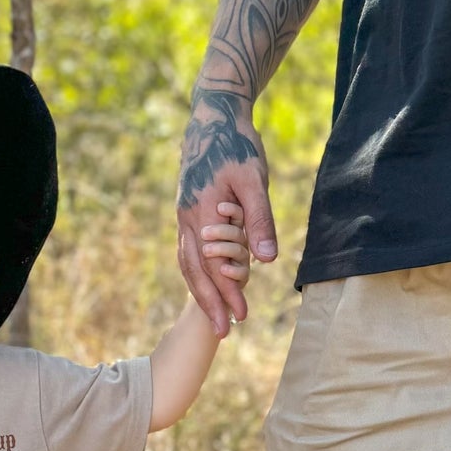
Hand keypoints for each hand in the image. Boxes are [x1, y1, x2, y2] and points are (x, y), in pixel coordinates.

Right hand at [177, 88, 277, 335]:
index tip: (240, 317)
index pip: (215, 264)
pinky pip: (187, 250)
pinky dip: (195, 272)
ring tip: (216, 315)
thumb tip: (266, 259)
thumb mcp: (255, 180)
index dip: (228, 292)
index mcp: (203, 213)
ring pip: (188, 262)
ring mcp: (183, 215)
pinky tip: (207, 283)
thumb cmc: (238, 146)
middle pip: (196, 271)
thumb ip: (260, 219)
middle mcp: (187, 218)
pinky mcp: (186, 210)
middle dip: (210, 302)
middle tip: (222, 333)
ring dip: (201, 291)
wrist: (212, 118)